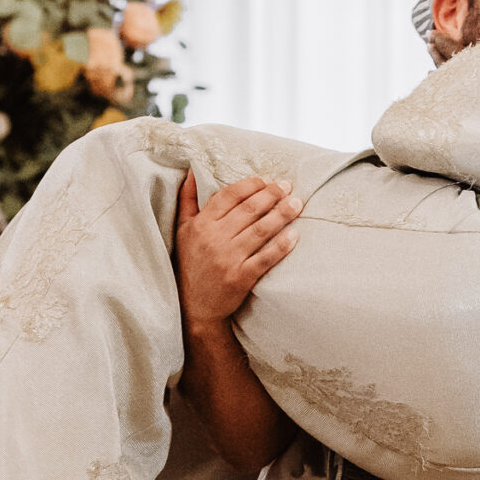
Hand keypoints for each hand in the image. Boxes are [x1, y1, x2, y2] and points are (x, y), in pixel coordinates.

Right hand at [175, 172, 298, 326]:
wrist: (194, 307)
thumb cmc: (190, 264)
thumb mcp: (182, 230)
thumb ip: (187, 200)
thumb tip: (192, 172)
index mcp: (201, 224)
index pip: (229, 195)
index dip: (251, 185)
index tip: (267, 180)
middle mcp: (214, 239)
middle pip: (249, 210)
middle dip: (272, 194)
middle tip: (287, 186)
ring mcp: (228, 259)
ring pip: (261, 230)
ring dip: (282, 214)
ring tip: (297, 204)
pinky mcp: (241, 278)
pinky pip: (266, 258)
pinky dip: (282, 245)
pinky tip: (295, 234)